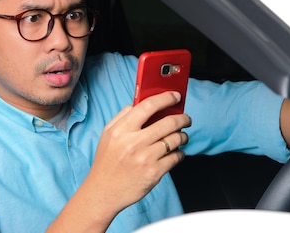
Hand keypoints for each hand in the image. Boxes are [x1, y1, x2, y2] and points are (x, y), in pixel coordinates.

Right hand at [90, 92, 190, 212]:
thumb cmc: (107, 162)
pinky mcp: (154, 173)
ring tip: (182, 136)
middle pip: (168, 122)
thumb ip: (123, 116)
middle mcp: (134, 143)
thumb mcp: (108, 135)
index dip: (166, 98)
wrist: (103, 192)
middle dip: (183, 118)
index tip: (176, 96)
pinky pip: (176, 157)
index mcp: (121, 130)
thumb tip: (141, 103)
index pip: (148, 106)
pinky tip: (176, 153)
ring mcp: (145, 159)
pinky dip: (180, 153)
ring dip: (183, 136)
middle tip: (186, 118)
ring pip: (176, 139)